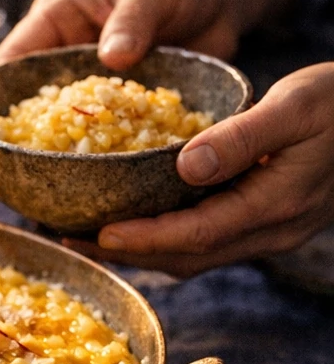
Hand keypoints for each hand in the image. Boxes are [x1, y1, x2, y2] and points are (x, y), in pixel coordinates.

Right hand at [0, 0, 311, 275]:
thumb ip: (132, 20)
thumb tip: (112, 58)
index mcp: (56, 22)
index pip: (11, 63)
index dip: (1, 98)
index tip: (6, 134)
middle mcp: (68, 60)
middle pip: (35, 107)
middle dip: (32, 143)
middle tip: (34, 182)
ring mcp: (97, 90)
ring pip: (71, 131)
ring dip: (74, 161)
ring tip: (70, 198)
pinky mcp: (129, 112)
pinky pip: (114, 142)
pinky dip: (115, 163)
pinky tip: (118, 191)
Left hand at [70, 63, 333, 275]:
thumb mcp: (297, 105)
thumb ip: (242, 138)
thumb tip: (184, 165)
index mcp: (276, 205)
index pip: (198, 235)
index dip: (145, 239)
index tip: (97, 233)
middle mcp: (270, 230)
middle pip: (187, 257)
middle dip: (126, 254)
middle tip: (66, 243)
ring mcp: (269, 231)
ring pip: (195, 255)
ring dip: (140, 251)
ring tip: (84, 236)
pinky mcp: (264, 220)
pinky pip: (206, 240)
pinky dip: (164, 237)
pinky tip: (133, 220)